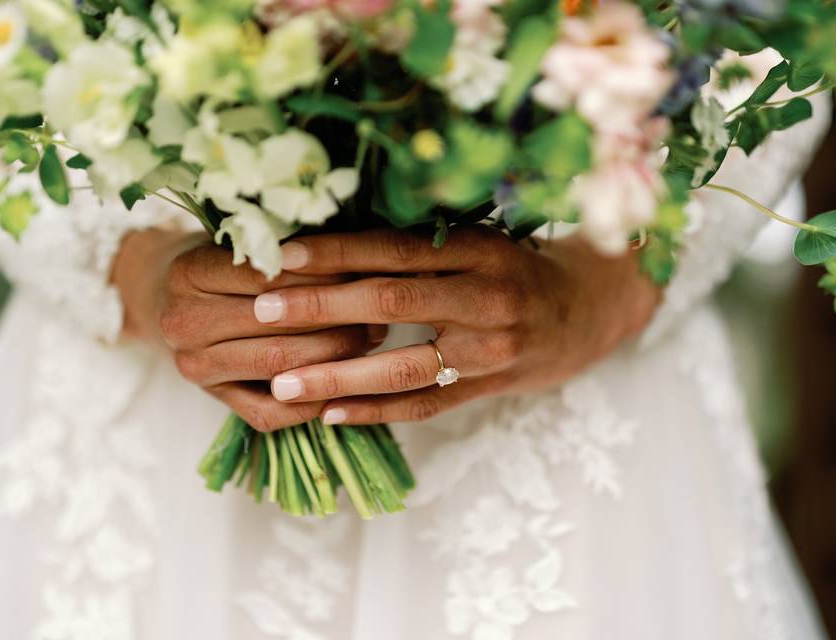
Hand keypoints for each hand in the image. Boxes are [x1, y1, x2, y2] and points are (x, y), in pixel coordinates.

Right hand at [111, 229, 386, 430]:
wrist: (183, 302)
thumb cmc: (233, 263)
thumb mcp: (249, 242)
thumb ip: (288, 246)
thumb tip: (357, 253)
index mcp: (191, 273)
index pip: (267, 276)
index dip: (321, 274)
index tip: (363, 269)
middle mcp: (184, 323)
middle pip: (274, 324)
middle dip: (335, 317)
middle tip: (378, 310)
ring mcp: (197, 366)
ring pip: (278, 366)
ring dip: (334, 356)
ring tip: (370, 337)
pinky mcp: (216, 400)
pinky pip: (272, 412)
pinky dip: (314, 401)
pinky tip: (347, 384)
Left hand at [253, 226, 660, 424]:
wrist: (588, 310)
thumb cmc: (518, 266)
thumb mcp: (480, 238)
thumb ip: (421, 241)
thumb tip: (333, 236)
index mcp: (478, 248)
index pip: (395, 248)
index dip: (337, 251)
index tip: (281, 255)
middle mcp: (485, 296)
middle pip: (391, 302)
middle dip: (320, 307)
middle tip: (261, 310)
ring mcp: (489, 348)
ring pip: (403, 366)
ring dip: (337, 376)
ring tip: (282, 385)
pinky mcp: (488, 387)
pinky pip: (424, 404)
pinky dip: (375, 412)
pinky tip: (329, 415)